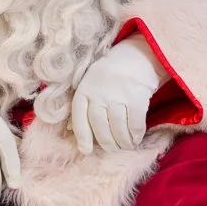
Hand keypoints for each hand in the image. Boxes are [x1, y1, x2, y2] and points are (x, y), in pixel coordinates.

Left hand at [71, 37, 165, 152]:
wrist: (137, 54)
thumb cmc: (111, 74)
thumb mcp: (92, 84)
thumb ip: (83, 105)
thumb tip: (69, 130)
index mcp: (85, 90)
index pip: (79, 117)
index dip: (82, 136)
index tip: (86, 150)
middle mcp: (99, 92)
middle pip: (100, 126)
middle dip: (107, 143)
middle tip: (113, 149)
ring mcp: (118, 93)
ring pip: (118, 127)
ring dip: (122, 141)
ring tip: (126, 145)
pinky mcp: (137, 95)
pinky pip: (135, 123)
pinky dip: (136, 134)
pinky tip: (136, 138)